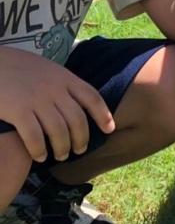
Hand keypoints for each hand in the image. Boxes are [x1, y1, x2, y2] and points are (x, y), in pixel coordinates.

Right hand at [0, 48, 114, 162]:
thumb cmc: (15, 66)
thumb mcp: (44, 68)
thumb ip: (60, 83)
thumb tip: (76, 100)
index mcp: (64, 77)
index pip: (92, 97)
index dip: (103, 115)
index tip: (109, 130)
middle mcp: (54, 88)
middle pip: (77, 120)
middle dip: (82, 139)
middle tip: (79, 151)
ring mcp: (37, 99)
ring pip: (59, 131)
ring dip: (62, 148)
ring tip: (60, 156)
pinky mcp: (18, 110)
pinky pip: (35, 137)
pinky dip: (40, 150)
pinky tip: (40, 156)